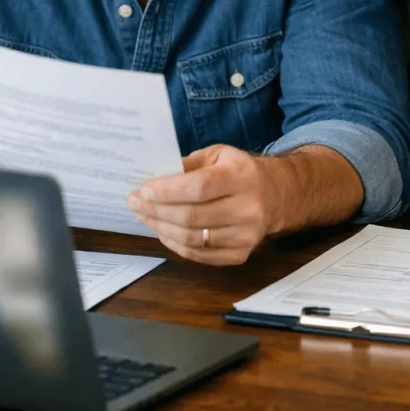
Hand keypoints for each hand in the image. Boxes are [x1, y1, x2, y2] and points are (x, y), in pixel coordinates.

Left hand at [127, 144, 277, 265]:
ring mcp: (246, 235)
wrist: (274, 196)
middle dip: (155, 211)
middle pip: (191, 216)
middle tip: (135, 203)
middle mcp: (248, 208)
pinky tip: (163, 231)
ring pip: (191, 238)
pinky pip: (198, 254)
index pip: (198, 187)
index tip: (143, 190)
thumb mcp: (218, 155)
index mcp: (241, 177)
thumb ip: (187, 165)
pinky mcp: (241, 254)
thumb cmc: (239, 172)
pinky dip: (175, 244)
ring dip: (160, 228)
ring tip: (144, 216)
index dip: (166, 191)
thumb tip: (153, 179)